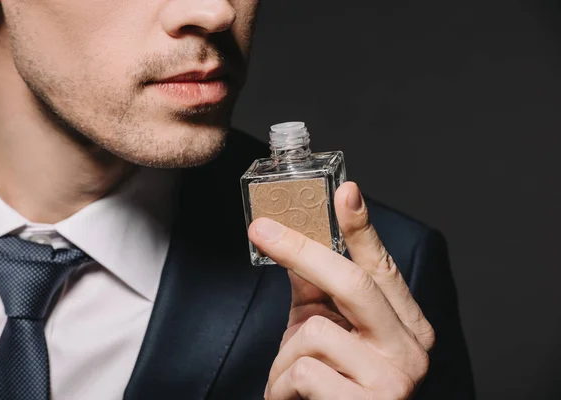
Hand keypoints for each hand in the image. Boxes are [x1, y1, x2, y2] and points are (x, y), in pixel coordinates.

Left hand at [248, 181, 434, 399]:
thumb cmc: (329, 386)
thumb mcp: (322, 333)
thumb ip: (314, 291)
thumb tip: (291, 243)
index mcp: (405, 326)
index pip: (381, 268)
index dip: (361, 229)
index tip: (347, 192)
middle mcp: (411, 349)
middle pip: (354, 284)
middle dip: (301, 253)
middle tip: (261, 231)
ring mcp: (394, 381)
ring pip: (316, 332)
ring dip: (284, 355)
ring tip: (287, 377)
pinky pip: (304, 372)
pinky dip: (281, 384)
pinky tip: (290, 397)